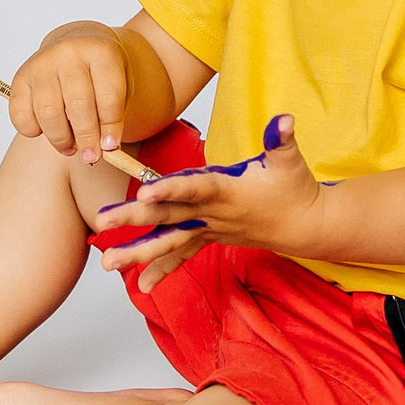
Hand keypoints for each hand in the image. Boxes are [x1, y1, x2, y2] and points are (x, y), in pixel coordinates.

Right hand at [7, 22, 132, 163]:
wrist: (79, 43)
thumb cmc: (101, 73)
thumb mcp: (120, 86)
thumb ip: (113, 117)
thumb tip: (102, 150)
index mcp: (101, 52)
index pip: (108, 95)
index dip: (111, 126)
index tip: (111, 146)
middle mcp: (69, 53)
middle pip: (78, 104)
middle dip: (86, 138)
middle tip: (91, 156)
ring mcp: (42, 63)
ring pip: (48, 112)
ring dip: (61, 138)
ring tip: (71, 147)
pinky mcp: (20, 76)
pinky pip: (21, 115)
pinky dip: (33, 131)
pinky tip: (47, 130)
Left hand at [91, 115, 324, 291]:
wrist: (304, 226)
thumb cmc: (295, 189)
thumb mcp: (290, 161)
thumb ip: (281, 140)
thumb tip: (283, 119)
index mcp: (227, 190)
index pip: (195, 189)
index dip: (171, 190)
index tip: (144, 192)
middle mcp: (213, 214)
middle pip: (169, 216)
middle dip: (133, 219)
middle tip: (100, 223)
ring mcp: (209, 229)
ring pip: (168, 241)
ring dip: (137, 252)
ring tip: (106, 263)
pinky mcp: (210, 237)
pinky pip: (182, 254)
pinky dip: (162, 269)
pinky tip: (140, 285)